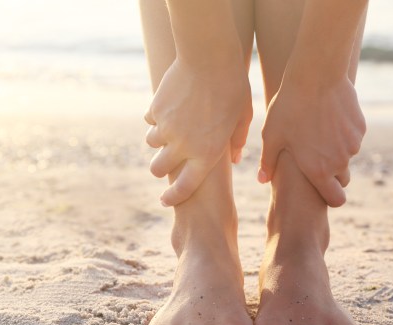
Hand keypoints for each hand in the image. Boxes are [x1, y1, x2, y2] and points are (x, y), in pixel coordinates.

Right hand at [145, 59, 251, 205]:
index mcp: (207, 154)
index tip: (165, 200)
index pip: (185, 187)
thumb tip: (234, 161)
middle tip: (162, 164)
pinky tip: (168, 108)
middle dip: (159, 169)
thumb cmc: (233, 87)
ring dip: (157, 140)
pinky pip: (150, 120)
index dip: (173, 197)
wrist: (209, 56)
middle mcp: (183, 146)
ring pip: (151, 143)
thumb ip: (237, 142)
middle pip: (158, 169)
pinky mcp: (155, 110)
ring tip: (169, 129)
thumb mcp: (242, 117)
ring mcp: (166, 128)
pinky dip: (156, 118)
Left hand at [259, 77, 365, 206]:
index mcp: (318, 171)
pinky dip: (344, 133)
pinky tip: (329, 117)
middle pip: (342, 178)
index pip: (336, 200)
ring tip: (318, 131)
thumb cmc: (289, 107)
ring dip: (337, 150)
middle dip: (332, 173)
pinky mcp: (360, 127)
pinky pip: (353, 137)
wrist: (316, 76)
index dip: (330, 196)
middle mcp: (340, 161)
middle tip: (314, 155)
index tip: (323, 189)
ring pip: (347, 156)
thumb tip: (262, 180)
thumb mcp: (272, 136)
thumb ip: (268, 163)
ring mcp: (352, 144)